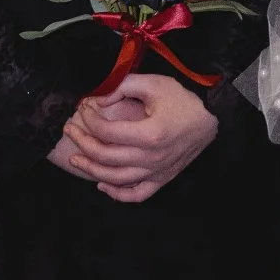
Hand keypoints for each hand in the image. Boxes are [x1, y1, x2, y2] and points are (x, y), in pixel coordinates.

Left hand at [48, 74, 219, 203]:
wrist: (210, 118)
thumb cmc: (182, 100)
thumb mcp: (154, 83)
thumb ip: (123, 86)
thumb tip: (98, 100)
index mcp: (150, 133)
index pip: (107, 131)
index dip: (90, 119)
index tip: (84, 108)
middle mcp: (151, 157)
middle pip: (106, 156)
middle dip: (82, 142)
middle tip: (70, 130)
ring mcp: (156, 172)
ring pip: (115, 178)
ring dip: (91, 169)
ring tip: (76, 158)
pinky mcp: (161, 179)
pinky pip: (136, 195)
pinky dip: (117, 194)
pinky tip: (102, 184)